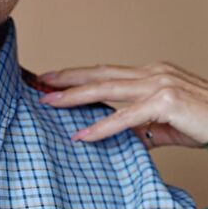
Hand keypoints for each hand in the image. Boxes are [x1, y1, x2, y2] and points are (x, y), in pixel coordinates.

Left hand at [37, 61, 207, 148]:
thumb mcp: (168, 124)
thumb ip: (143, 127)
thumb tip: (123, 137)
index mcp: (152, 74)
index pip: (107, 72)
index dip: (79, 75)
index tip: (54, 79)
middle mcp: (152, 73)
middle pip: (100, 74)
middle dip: (67, 78)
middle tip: (40, 83)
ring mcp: (158, 84)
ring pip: (106, 89)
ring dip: (74, 96)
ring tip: (50, 102)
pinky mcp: (165, 102)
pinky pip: (126, 117)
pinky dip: (101, 126)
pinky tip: (82, 134)